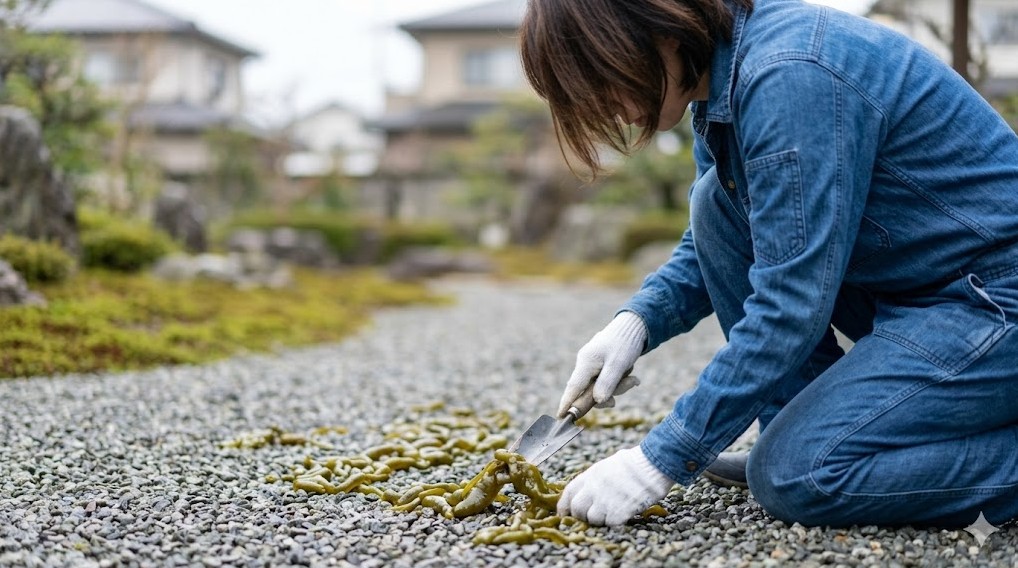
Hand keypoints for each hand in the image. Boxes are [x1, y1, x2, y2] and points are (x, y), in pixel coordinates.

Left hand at [557, 446, 673, 525]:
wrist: (652, 464)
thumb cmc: (635, 463)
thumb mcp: (609, 465)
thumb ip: (596, 478)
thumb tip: (589, 490)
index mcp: (591, 474)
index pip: (569, 492)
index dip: (564, 505)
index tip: (564, 514)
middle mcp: (594, 488)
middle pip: (577, 509)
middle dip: (582, 516)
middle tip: (591, 517)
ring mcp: (605, 501)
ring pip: (592, 519)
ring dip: (600, 520)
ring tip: (611, 513)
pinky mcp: (618, 512)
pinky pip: (610, 524)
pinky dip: (615, 523)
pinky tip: (623, 515)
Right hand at [558, 311, 646, 417]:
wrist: (633, 326)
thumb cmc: (625, 344)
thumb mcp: (618, 365)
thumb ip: (607, 383)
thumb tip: (598, 402)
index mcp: (586, 362)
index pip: (573, 388)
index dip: (567, 403)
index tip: (560, 417)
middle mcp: (585, 363)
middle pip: (589, 390)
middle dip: (609, 393)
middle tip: (631, 384)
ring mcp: (591, 364)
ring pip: (600, 387)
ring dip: (618, 386)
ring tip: (634, 377)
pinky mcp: (599, 364)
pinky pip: (605, 380)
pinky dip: (618, 381)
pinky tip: (630, 375)